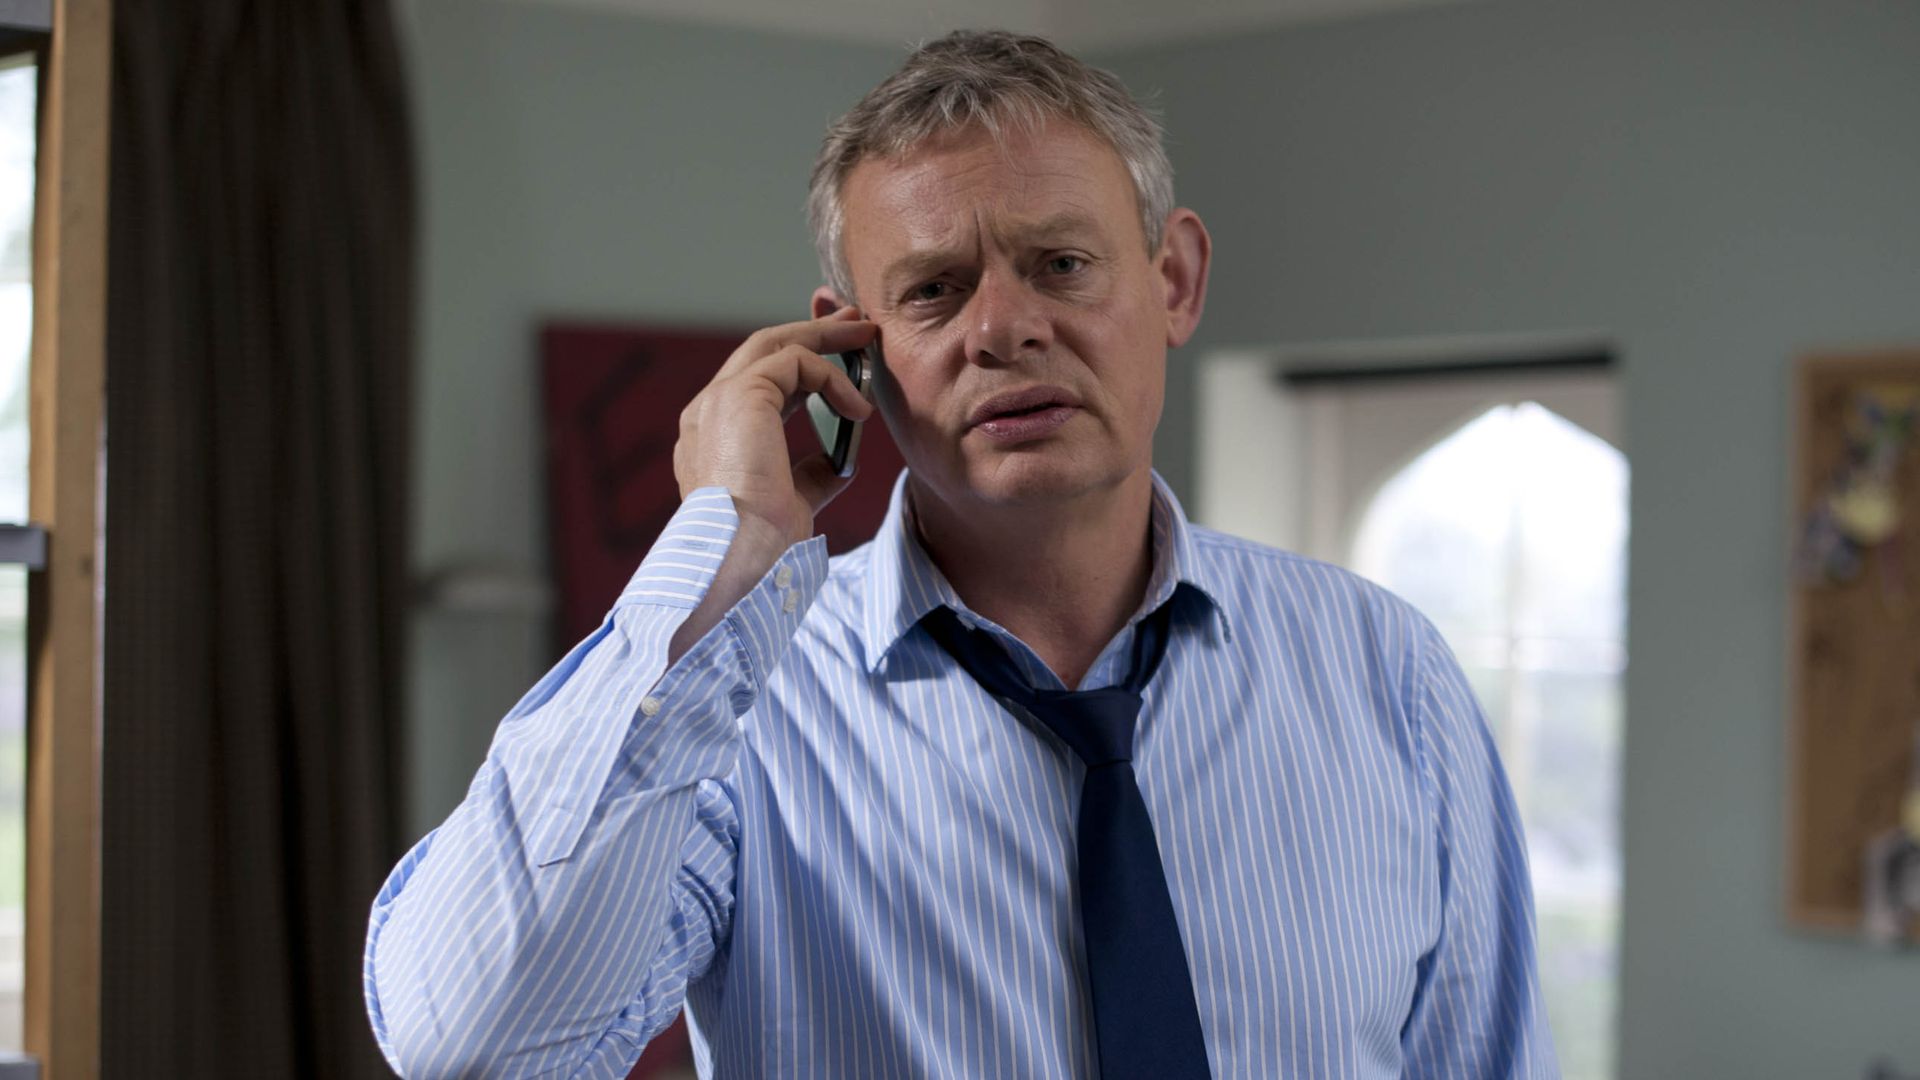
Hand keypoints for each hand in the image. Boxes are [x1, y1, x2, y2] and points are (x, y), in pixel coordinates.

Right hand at [671, 306, 875, 604]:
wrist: (739, 559)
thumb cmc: (761, 546)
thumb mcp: (791, 503)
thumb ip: (808, 476)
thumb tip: (838, 460)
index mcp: (712, 438)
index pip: (756, 385)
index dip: (799, 369)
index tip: (839, 362)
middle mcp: (707, 413)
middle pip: (762, 351)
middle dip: (812, 333)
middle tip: (853, 323)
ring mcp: (718, 401)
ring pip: (774, 345)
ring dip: (825, 337)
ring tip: (865, 335)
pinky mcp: (741, 395)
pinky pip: (795, 363)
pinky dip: (833, 379)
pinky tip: (857, 408)